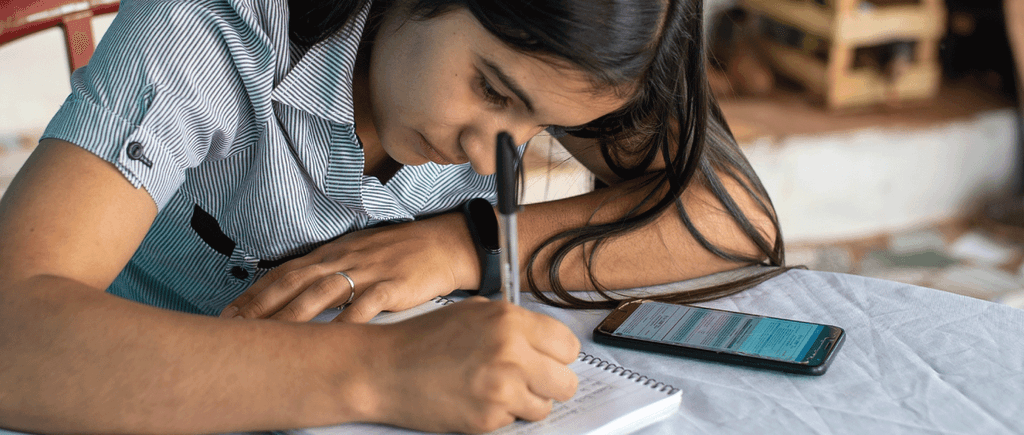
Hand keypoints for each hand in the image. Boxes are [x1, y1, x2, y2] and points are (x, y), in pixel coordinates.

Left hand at [219, 212, 480, 322]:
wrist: (445, 244)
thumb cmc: (399, 253)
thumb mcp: (356, 254)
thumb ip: (325, 271)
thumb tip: (291, 293)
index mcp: (331, 253)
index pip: (283, 274)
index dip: (253, 295)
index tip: (228, 316)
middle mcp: (343, 260)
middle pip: (293, 284)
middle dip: (260, 307)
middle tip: (233, 329)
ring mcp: (368, 272)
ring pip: (322, 294)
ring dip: (292, 315)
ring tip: (270, 337)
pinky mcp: (393, 286)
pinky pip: (366, 306)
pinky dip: (348, 322)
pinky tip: (333, 338)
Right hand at [364, 298, 581, 432]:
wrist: (383, 369)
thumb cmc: (424, 339)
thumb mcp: (473, 312)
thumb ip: (512, 323)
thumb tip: (544, 341)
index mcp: (510, 320)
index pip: (568, 346)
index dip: (557, 355)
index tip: (546, 359)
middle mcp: (511, 353)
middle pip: (566, 382)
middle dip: (549, 383)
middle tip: (528, 380)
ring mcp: (501, 389)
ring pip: (544, 406)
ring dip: (526, 402)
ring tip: (497, 390)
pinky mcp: (487, 419)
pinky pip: (515, 422)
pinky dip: (500, 415)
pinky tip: (475, 400)